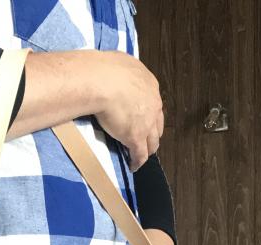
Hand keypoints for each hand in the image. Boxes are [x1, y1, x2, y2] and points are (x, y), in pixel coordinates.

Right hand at [92, 52, 163, 170]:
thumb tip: (115, 70)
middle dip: (153, 132)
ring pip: (152, 141)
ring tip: (143, 154)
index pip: (152, 103)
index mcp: (150, 85)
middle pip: (157, 123)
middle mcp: (153, 104)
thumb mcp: (120, 63)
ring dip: (148, 148)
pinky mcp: (136, 137)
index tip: (142, 118)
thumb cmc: (107, 69)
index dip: (148, 113)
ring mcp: (147, 123)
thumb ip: (122, 70)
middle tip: (147, 139)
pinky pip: (140, 154)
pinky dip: (137, 161)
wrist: (103, 81)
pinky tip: (134, 166)